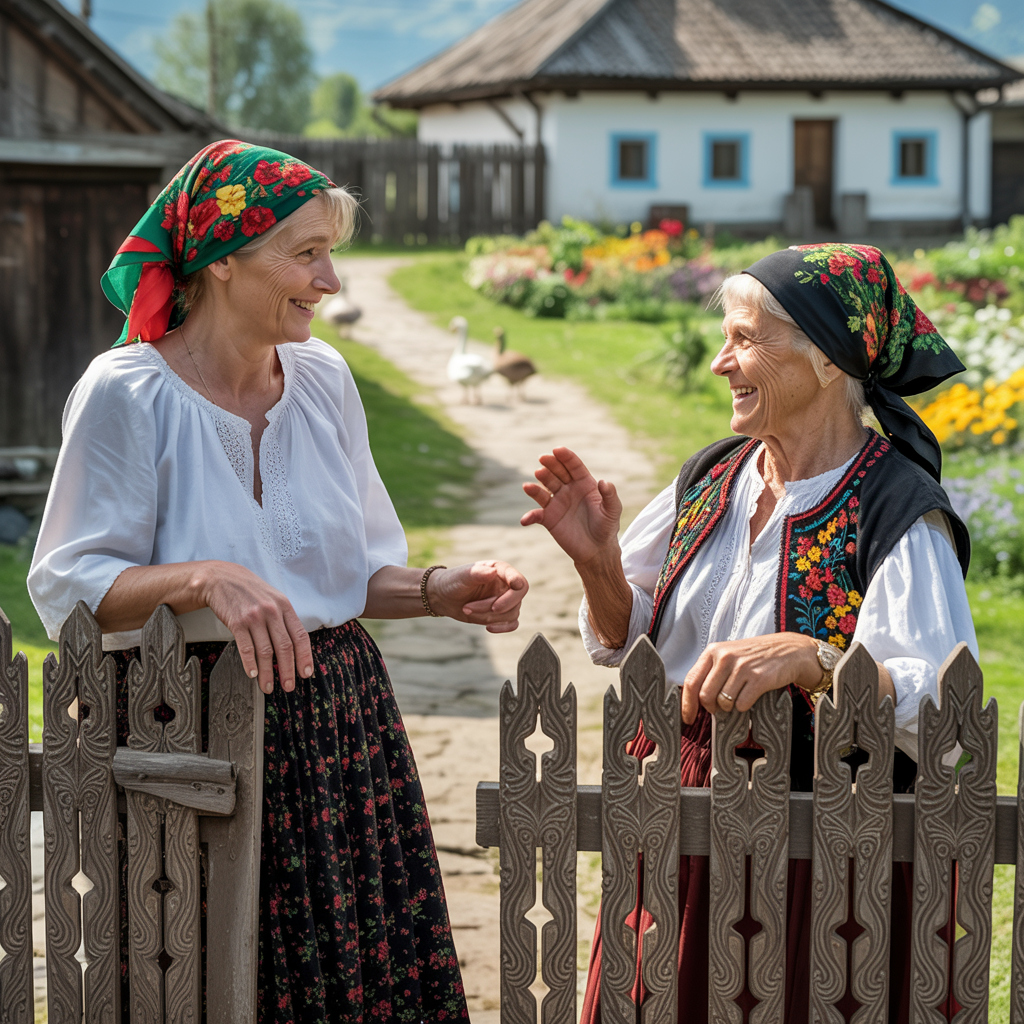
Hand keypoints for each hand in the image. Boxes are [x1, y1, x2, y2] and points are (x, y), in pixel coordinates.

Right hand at [199, 561, 312, 694]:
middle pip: (284, 647)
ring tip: (268, 686)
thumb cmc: (250, 591)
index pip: (300, 636)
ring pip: (265, 651)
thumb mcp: (273, 598)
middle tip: (288, 686)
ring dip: (268, 673)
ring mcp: (254, 617)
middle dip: (288, 670)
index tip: (306, 673)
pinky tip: (253, 674)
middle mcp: (272, 612)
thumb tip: (295, 644)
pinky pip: (246, 648)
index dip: (304, 657)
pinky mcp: (237, 622)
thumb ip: (284, 618)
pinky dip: (250, 664)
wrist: (222, 579)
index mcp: (285, 607)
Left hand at [427, 561, 528, 632]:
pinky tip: (488, 628)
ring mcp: (505, 600)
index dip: (513, 595)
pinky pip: (512, 624)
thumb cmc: (453, 581)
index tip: (496, 606)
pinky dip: (502, 628)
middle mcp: (506, 585)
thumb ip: (477, 573)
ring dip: (488, 617)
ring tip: (466, 609)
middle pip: (515, 602)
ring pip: (511, 614)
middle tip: (469, 607)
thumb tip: (492, 572)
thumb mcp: (462, 576)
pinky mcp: (501, 614)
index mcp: (501, 571)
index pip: (519, 583)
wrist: (444, 596)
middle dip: (492, 608)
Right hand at [521, 447, 621, 564]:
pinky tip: (526, 520)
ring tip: (529, 487)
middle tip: (543, 460)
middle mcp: (568, 489)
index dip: (566, 457)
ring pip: (544, 490)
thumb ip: (610, 495)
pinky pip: (536, 515)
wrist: (597, 550)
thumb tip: (604, 482)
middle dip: (550, 466)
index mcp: (584, 483)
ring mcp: (557, 503)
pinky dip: (530, 516)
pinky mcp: (549, 518)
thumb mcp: (612, 511)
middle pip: (556, 473)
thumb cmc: (607, 527)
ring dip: (536, 488)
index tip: (557, 450)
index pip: (574, 466)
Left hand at [680, 633, 820, 724]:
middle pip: (705, 695)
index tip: (688, 717)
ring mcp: (742, 667)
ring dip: (729, 707)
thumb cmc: (755, 656)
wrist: (788, 650)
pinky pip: (742, 704)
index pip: (691, 681)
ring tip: (738, 698)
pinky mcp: (758, 679)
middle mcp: (725, 657)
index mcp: (713, 651)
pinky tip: (750, 697)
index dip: (687, 703)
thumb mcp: (729, 655)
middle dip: (711, 708)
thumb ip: (711, 671)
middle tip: (719, 709)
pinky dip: (745, 706)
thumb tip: (694, 698)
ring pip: (723, 702)